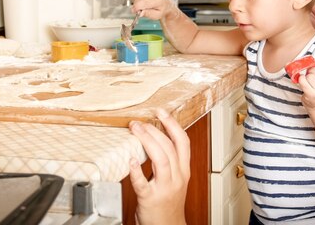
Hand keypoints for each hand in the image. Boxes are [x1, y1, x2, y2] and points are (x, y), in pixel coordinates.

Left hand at [129, 109, 189, 224]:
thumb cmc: (168, 203)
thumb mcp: (175, 179)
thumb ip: (169, 161)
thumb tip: (154, 138)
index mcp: (184, 170)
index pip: (182, 142)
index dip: (172, 124)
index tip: (161, 112)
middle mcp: (177, 177)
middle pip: (169, 147)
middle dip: (154, 130)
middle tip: (139, 122)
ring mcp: (165, 188)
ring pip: (161, 160)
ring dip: (147, 142)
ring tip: (135, 131)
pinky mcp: (150, 199)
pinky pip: (143, 184)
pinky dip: (136, 171)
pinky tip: (130, 161)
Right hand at [132, 0, 177, 20]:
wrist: (166, 4)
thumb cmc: (161, 10)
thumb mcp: (156, 16)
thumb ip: (148, 14)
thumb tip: (140, 13)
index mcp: (157, 0)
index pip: (142, 2)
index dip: (136, 8)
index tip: (134, 11)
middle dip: (135, 4)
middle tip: (138, 9)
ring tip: (141, 4)